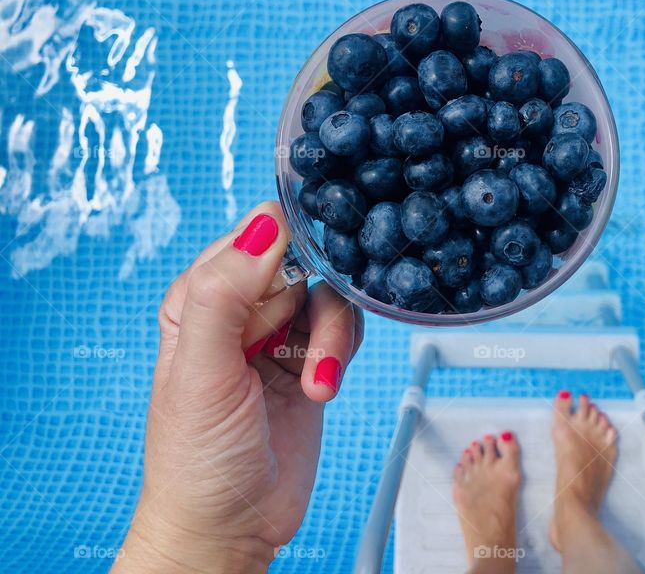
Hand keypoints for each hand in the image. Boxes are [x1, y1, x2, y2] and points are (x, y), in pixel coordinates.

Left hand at [114, 202, 363, 573]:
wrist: (231, 527)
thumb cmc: (196, 458)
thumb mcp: (202, 370)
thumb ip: (224, 292)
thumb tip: (264, 221)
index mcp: (200, 297)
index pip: (254, 237)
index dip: (286, 250)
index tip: (304, 279)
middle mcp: (241, 308)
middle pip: (302, 263)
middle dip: (314, 304)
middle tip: (306, 350)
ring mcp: (279, 334)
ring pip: (329, 296)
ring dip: (333, 339)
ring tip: (316, 383)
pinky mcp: (311, 360)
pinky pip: (345, 329)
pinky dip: (342, 355)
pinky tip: (321, 390)